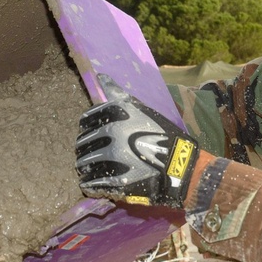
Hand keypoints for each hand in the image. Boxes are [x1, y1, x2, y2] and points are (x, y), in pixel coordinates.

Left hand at [75, 74, 198, 207]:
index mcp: (116, 113)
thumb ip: (118, 95)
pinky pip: (91, 184)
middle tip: (96, 155)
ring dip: (86, 168)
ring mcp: (111, 157)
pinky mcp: (114, 180)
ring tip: (95, 171)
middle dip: (86, 150)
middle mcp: (110, 132)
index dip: (88, 129)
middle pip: (82, 143)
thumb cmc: (163, 134)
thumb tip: (100, 77)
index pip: (85, 121)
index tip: (96, 135)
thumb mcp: (142, 110)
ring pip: (83, 164)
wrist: (180, 164)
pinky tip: (95, 185)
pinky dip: (90, 185)